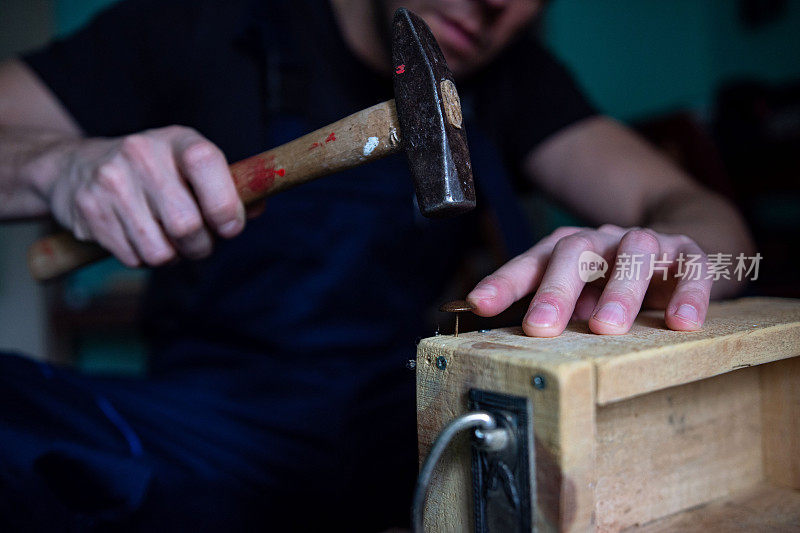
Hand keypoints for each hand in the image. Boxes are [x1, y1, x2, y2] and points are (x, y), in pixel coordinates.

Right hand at [48, 126, 244, 266]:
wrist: (76, 168)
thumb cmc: (155, 173)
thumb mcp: (190, 166)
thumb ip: (230, 187)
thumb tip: (259, 206)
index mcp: (177, 140)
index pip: (207, 162)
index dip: (226, 204)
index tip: (230, 227)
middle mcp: (140, 154)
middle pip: (186, 224)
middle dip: (202, 246)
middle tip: (200, 243)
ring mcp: (110, 182)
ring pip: (160, 251)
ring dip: (173, 257)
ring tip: (169, 239)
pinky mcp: (89, 211)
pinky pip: (134, 258)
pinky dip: (145, 258)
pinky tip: (139, 236)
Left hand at [467, 225, 711, 336]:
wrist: (680, 251)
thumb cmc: (614, 282)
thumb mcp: (579, 296)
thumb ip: (551, 312)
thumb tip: (508, 344)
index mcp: (568, 251)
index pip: (531, 263)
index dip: (504, 282)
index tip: (479, 305)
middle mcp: (602, 242)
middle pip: (575, 252)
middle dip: (556, 289)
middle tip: (541, 327)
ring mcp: (646, 244)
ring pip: (633, 252)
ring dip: (618, 290)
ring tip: (606, 327)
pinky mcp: (688, 255)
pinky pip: (692, 267)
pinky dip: (687, 293)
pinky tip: (680, 323)